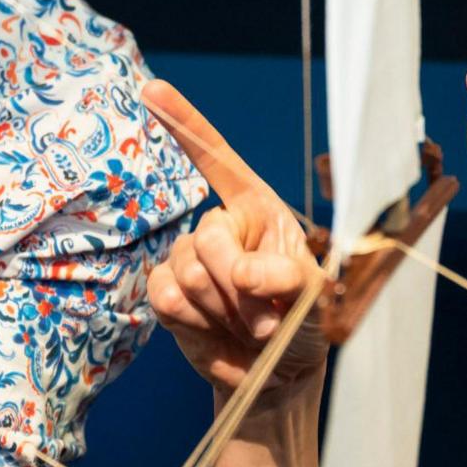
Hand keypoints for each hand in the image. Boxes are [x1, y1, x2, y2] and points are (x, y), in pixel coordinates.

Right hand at [142, 78, 329, 402]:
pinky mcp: (167, 294)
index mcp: (259, 210)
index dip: (185, 123)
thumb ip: (286, 278)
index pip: (219, 160)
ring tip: (245, 324)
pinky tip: (213, 331)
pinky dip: (193, 322)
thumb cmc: (305, 325)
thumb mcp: (316, 299)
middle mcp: (221, 227)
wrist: (275, 375)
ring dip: (221, 308)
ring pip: (186, 269)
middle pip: (207, 235)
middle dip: (237, 281)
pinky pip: (164, 296)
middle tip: (265, 314)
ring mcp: (190, 259)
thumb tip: (243, 273)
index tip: (150, 90)